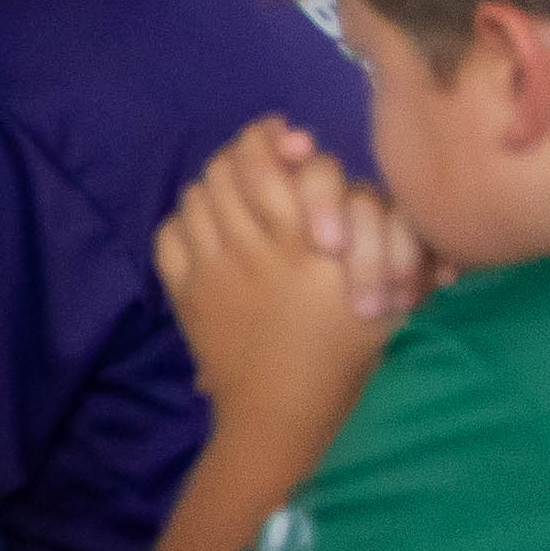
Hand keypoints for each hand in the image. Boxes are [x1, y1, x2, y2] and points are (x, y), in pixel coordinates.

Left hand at [158, 118, 411, 442]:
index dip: (270, 139)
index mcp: (306, 241)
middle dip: (243, 155)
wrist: (289, 411)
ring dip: (217, 186)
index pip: (268, 161)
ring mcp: (214, 267)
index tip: (286, 138)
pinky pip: (170, 234)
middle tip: (261, 155)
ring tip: (236, 192)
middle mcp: (254, 245)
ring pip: (198, 196)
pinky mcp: (187, 290)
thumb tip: (317, 155)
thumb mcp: (379, 281)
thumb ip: (361, 218)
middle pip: (228, 169)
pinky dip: (185, 223)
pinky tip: (207, 230)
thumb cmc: (353, 349)